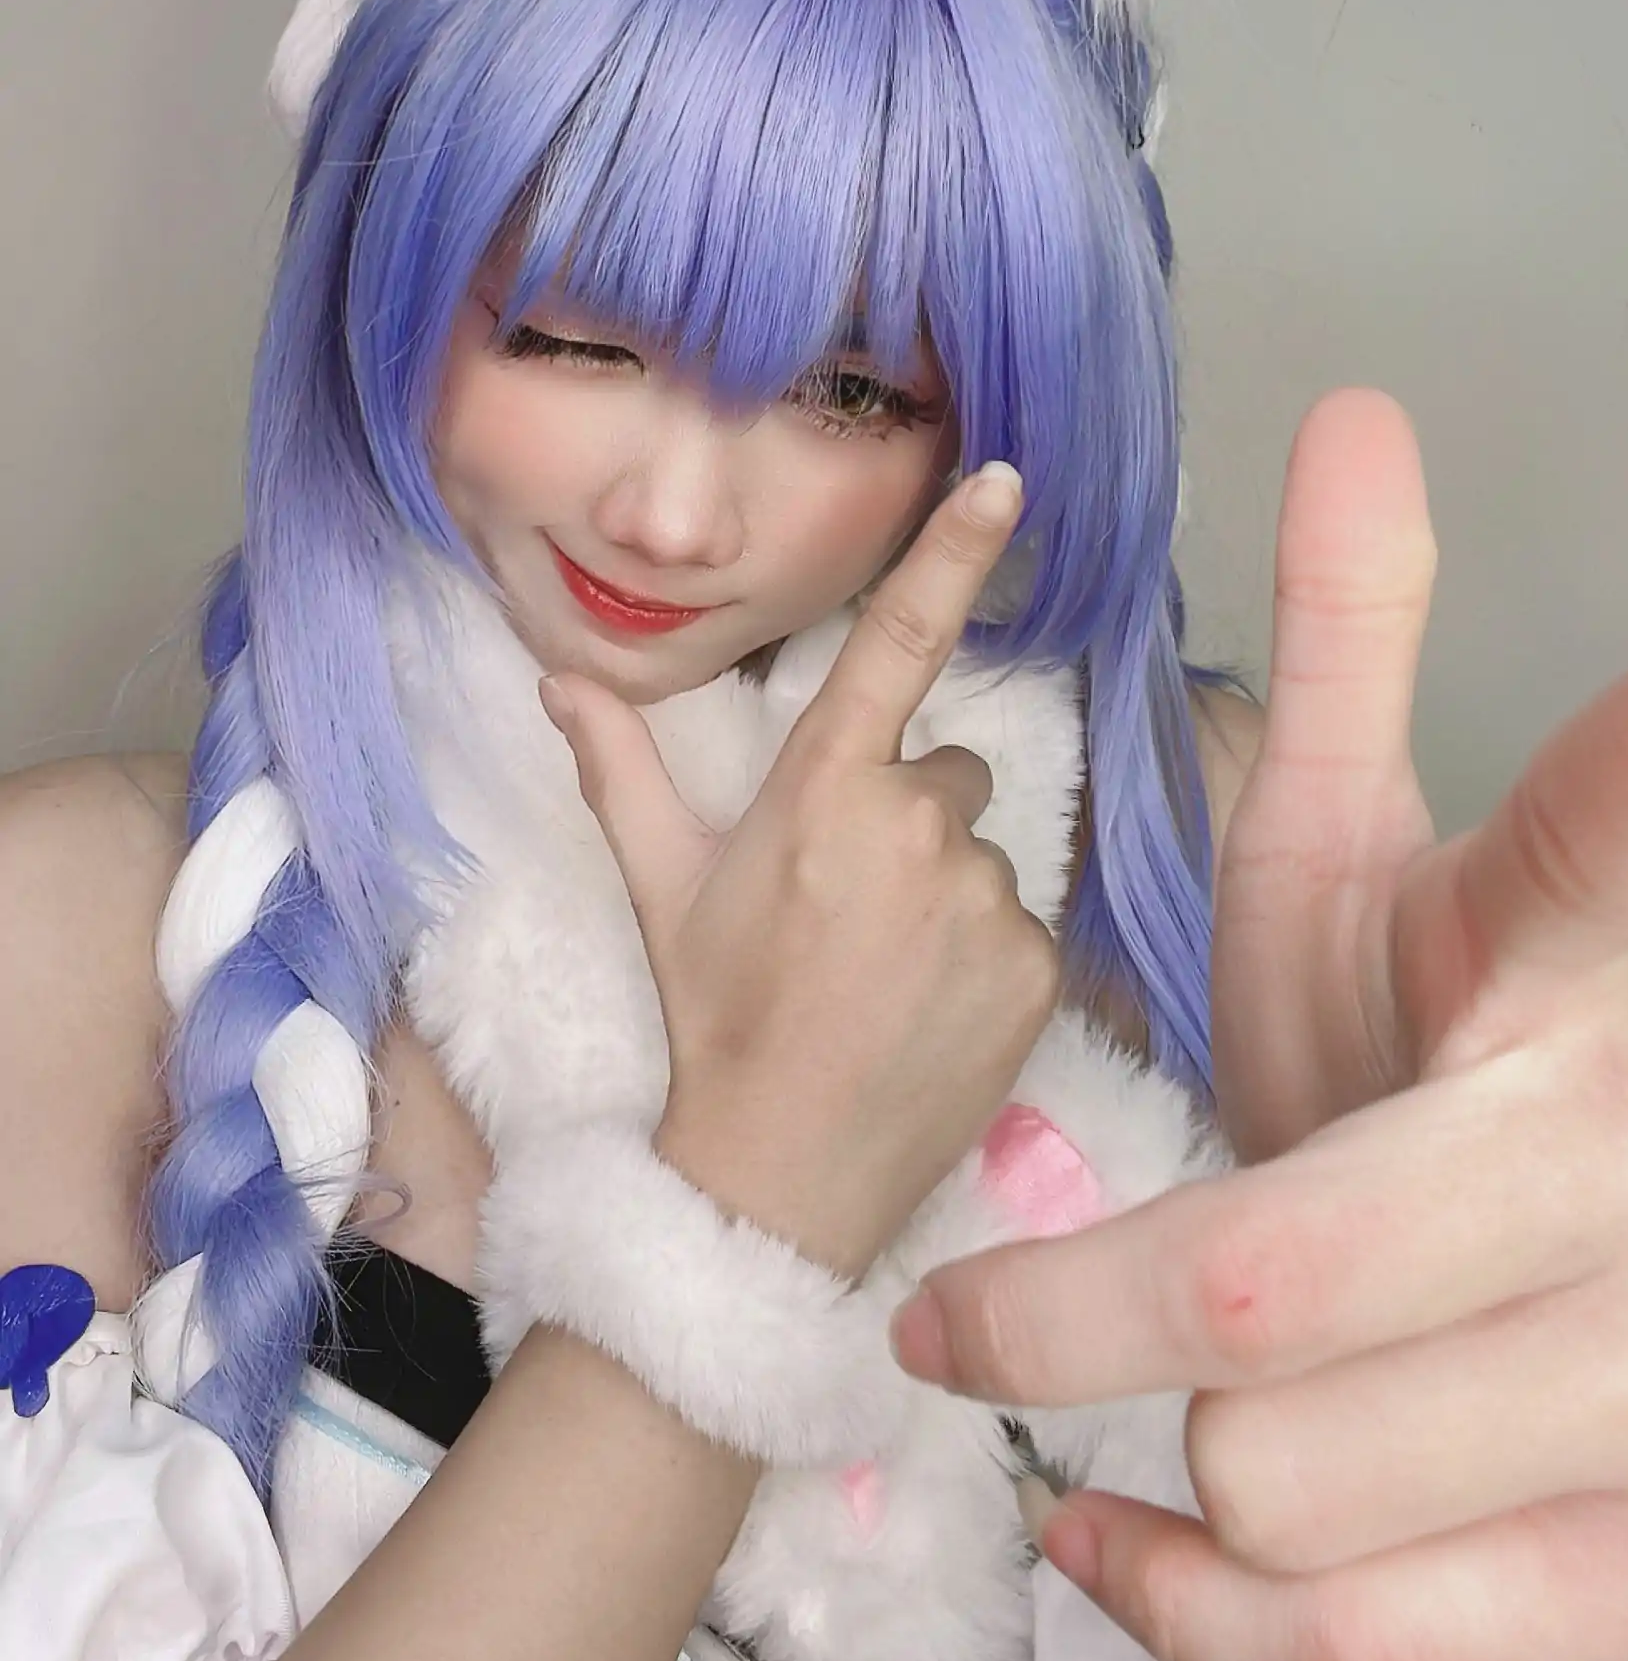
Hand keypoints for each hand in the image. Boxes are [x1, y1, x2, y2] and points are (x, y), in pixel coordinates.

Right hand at [539, 463, 1060, 1282]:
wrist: (777, 1182)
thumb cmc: (713, 1023)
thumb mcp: (662, 891)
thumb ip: (621, 771)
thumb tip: (561, 679)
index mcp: (821, 793)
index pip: (898, 642)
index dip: (954, 552)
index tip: (1010, 478)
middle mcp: (912, 828)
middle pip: (942, 772)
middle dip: (905, 816)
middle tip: (843, 910)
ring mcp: (982, 900)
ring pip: (978, 852)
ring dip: (943, 890)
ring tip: (880, 975)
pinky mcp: (1033, 969)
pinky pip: (1019, 923)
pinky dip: (982, 957)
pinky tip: (925, 1012)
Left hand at [890, 389, 1627, 1660]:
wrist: (1440, 1387)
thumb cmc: (1369, 1101)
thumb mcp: (1326, 892)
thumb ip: (1346, 661)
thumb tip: (1358, 413)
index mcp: (1547, 960)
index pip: (1622, 831)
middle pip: (1271, 1272)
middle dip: (1077, 1314)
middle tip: (989, 1320)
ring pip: (1281, 1475)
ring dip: (1155, 1464)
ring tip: (1168, 1417)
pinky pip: (1346, 1639)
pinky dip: (1194, 1613)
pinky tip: (1169, 1545)